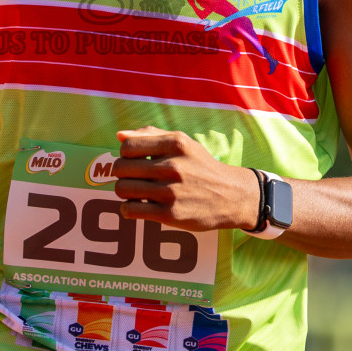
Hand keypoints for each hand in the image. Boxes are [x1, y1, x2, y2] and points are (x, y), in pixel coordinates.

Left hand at [112, 126, 260, 231]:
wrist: (231, 196)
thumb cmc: (201, 166)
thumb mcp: (183, 143)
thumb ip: (151, 135)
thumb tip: (120, 136)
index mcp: (175, 144)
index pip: (128, 146)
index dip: (124, 154)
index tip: (133, 161)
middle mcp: (173, 166)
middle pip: (121, 168)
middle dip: (121, 174)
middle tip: (132, 178)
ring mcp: (171, 191)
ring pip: (122, 189)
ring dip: (123, 192)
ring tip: (134, 192)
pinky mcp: (170, 214)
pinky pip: (131, 210)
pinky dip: (128, 209)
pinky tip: (137, 206)